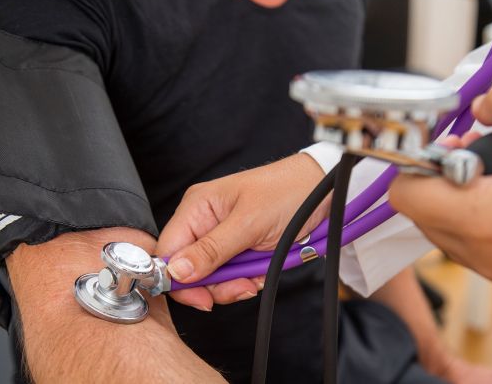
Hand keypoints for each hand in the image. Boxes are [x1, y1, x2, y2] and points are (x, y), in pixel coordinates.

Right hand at [157, 153, 328, 310]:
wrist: (323, 192)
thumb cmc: (287, 192)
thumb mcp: (248, 224)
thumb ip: (211, 250)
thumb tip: (176, 272)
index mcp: (197, 207)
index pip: (169, 251)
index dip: (179, 279)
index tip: (202, 298)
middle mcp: (205, 222)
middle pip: (190, 270)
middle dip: (216, 284)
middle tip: (242, 285)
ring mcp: (222, 236)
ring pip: (213, 277)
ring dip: (235, 283)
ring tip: (256, 275)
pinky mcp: (239, 248)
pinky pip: (233, 275)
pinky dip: (248, 278)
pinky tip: (261, 271)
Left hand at [389, 82, 491, 292]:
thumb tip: (484, 106)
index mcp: (480, 220)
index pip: (406, 194)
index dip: (417, 161)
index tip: (448, 144)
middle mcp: (481, 254)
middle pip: (426, 211)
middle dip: (444, 176)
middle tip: (479, 151)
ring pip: (451, 228)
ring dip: (465, 196)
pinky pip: (479, 244)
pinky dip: (486, 218)